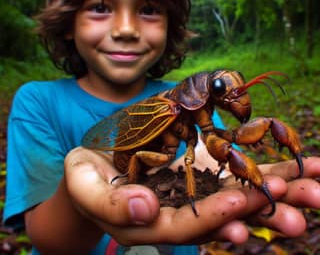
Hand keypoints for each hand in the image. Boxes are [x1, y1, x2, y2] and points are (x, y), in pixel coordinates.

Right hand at [64, 148, 319, 245]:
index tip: (245, 205)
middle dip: (265, 213)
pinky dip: (266, 166)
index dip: (216, 217)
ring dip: (279, 191)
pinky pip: (237, 170)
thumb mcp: (88, 189)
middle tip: (303, 209)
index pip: (189, 226)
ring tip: (316, 185)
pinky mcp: (202, 168)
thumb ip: (114, 204)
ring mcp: (196, 188)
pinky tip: (297, 164)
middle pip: (227, 217)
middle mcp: (182, 210)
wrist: (97, 165)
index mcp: (154, 222)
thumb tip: (147, 210)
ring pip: (240, 193)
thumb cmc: (87, 179)